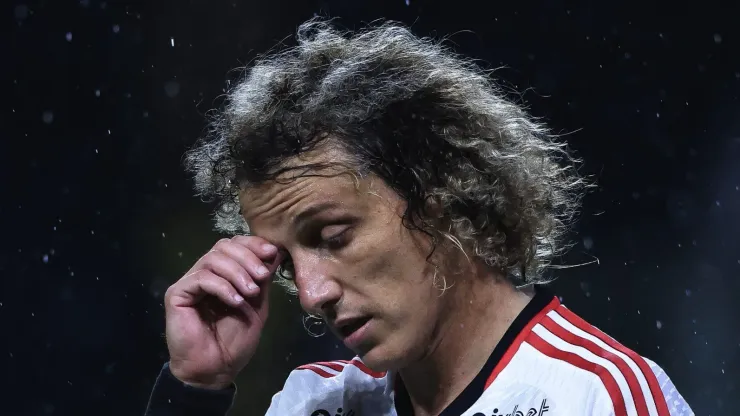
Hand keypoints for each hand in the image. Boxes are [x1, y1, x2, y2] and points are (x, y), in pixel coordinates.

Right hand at [164, 236, 283, 388]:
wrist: (217, 368)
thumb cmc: (235, 341)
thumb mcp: (257, 305)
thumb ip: (262, 279)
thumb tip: (275, 251)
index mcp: (223, 274)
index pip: (234, 246)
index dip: (253, 244)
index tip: (271, 252)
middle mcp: (204, 274)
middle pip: (223, 246)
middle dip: (247, 257)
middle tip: (262, 276)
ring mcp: (190, 283)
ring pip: (213, 259)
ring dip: (237, 272)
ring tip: (250, 292)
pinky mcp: (177, 294)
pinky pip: (201, 278)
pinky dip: (222, 286)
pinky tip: (235, 301)